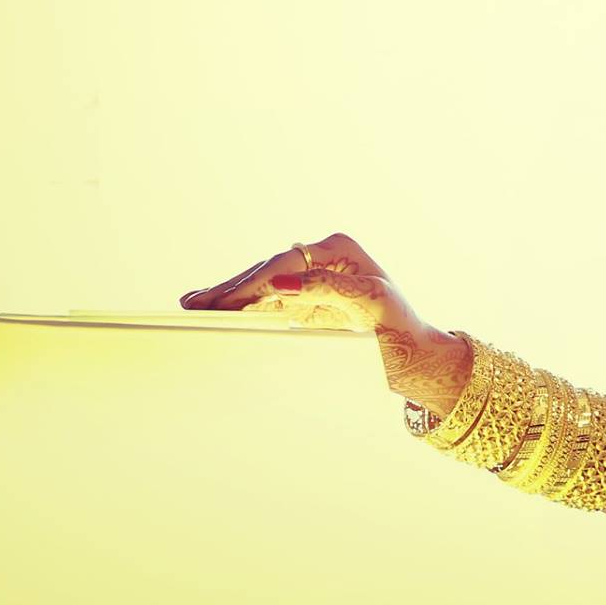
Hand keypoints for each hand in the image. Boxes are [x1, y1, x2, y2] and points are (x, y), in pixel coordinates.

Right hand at [179, 232, 470, 412]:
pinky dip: (241, 307)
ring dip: (228, 296)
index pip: (284, 263)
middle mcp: (322, 259)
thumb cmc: (400, 327)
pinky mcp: (304, 304)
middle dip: (231, 288)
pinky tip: (214, 309)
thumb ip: (329, 289)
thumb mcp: (372, 304)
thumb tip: (282, 282)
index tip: (222, 301)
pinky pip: (266, 303)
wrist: (413, 355)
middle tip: (193, 304)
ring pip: (261, 286)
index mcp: (339, 250)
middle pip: (267, 271)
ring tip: (192, 305)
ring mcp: (311, 280)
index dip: (251, 281)